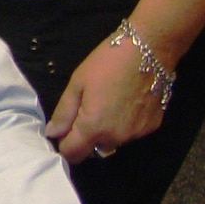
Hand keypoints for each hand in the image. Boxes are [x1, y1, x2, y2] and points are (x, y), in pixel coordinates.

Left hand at [48, 35, 166, 162]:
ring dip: (106, 132)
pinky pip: (131, 133)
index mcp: (94, 127)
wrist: (148, 50)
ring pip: (113, 142)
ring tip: (107, 104)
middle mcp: (116, 137)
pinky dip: (125, 124)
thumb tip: (53, 133)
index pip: (73, 153)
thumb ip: (64, 112)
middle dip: (85, 137)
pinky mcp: (152, 127)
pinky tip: (126, 103)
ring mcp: (136, 134)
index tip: (62, 133)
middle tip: (86, 110)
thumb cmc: (107, 62)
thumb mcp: (77, 83)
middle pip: (93, 149)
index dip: (64, 145)